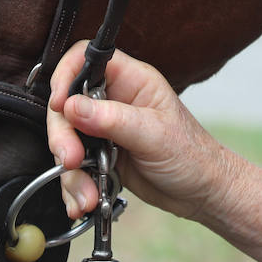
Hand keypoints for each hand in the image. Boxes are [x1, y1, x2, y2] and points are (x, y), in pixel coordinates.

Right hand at [47, 42, 235, 222]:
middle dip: (63, 136)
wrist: (201, 193)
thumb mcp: (153, 135)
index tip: (60, 103)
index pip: (86, 59)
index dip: (66, 75)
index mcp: (132, 81)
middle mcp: (114, 101)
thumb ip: (112, 119)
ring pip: (67, 140)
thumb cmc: (191, 154)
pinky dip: (74, 186)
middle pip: (67, 105)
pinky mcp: (100, 156)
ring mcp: (104, 130)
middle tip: (71, 160)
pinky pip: (74, 167)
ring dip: (70, 172)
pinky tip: (83, 201)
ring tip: (87, 195)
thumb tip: (71, 107)